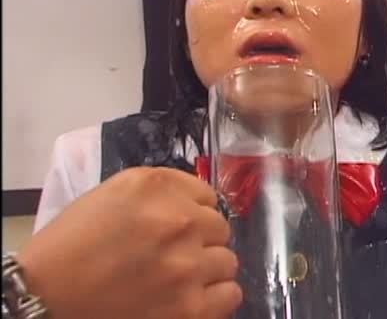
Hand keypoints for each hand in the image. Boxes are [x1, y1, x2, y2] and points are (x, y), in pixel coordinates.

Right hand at [18, 167, 242, 318]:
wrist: (47, 294)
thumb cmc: (75, 241)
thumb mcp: (116, 191)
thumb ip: (165, 189)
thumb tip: (202, 202)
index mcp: (158, 188)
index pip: (209, 197)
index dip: (195, 213)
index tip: (179, 227)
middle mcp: (179, 221)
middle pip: (220, 228)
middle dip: (201, 240)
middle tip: (174, 254)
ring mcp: (188, 266)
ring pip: (228, 261)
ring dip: (208, 268)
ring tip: (180, 278)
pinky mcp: (190, 308)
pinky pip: (230, 294)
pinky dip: (216, 296)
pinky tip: (193, 296)